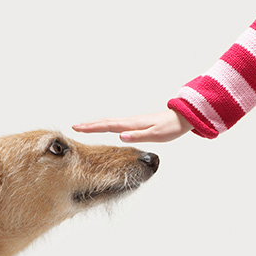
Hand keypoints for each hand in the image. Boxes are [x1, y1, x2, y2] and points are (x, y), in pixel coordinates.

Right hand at [72, 109, 192, 142]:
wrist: (181, 118)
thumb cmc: (170, 128)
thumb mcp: (156, 135)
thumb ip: (139, 136)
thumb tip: (121, 137)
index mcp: (132, 125)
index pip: (108, 126)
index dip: (93, 127)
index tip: (78, 128)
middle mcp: (130, 122)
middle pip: (106, 123)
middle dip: (90, 125)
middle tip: (74, 126)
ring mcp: (133, 122)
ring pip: (111, 123)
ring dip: (96, 125)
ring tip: (84, 127)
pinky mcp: (137, 125)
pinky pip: (117, 125)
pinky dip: (106, 125)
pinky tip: (105, 128)